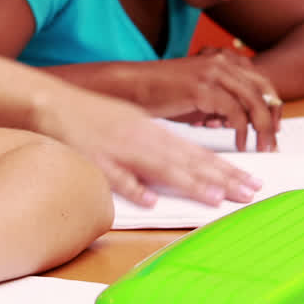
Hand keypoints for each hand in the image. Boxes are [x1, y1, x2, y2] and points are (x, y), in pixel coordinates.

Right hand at [34, 89, 261, 207]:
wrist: (52, 103)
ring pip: (160, 167)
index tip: (251, 181)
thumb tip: (182, 161)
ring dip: (189, 182)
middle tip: (250, 192)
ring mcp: (119, 149)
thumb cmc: (92, 116)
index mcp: (152, 130)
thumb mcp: (131, 123)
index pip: (198, 152)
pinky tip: (150, 200)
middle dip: (222, 178)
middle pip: (188, 160)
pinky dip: (133, 187)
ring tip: (215, 197)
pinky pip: (115, 176)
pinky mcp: (95, 159)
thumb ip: (157, 143)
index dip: (226, 168)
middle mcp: (142, 138)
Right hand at [141, 49, 282, 151]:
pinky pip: (235, 111)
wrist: (131, 85)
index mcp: (223, 59)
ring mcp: (213, 72)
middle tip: (273, 143)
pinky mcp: (203, 87)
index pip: (262, 82)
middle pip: (263, 91)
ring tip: (261, 148)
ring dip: (262, 129)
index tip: (275, 129)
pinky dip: (241, 131)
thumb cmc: (161, 92)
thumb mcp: (199, 93)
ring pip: (253, 102)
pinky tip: (238, 144)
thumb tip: (242, 122)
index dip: (273, 108)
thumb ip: (222, 102)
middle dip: (272, 120)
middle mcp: (222, 61)